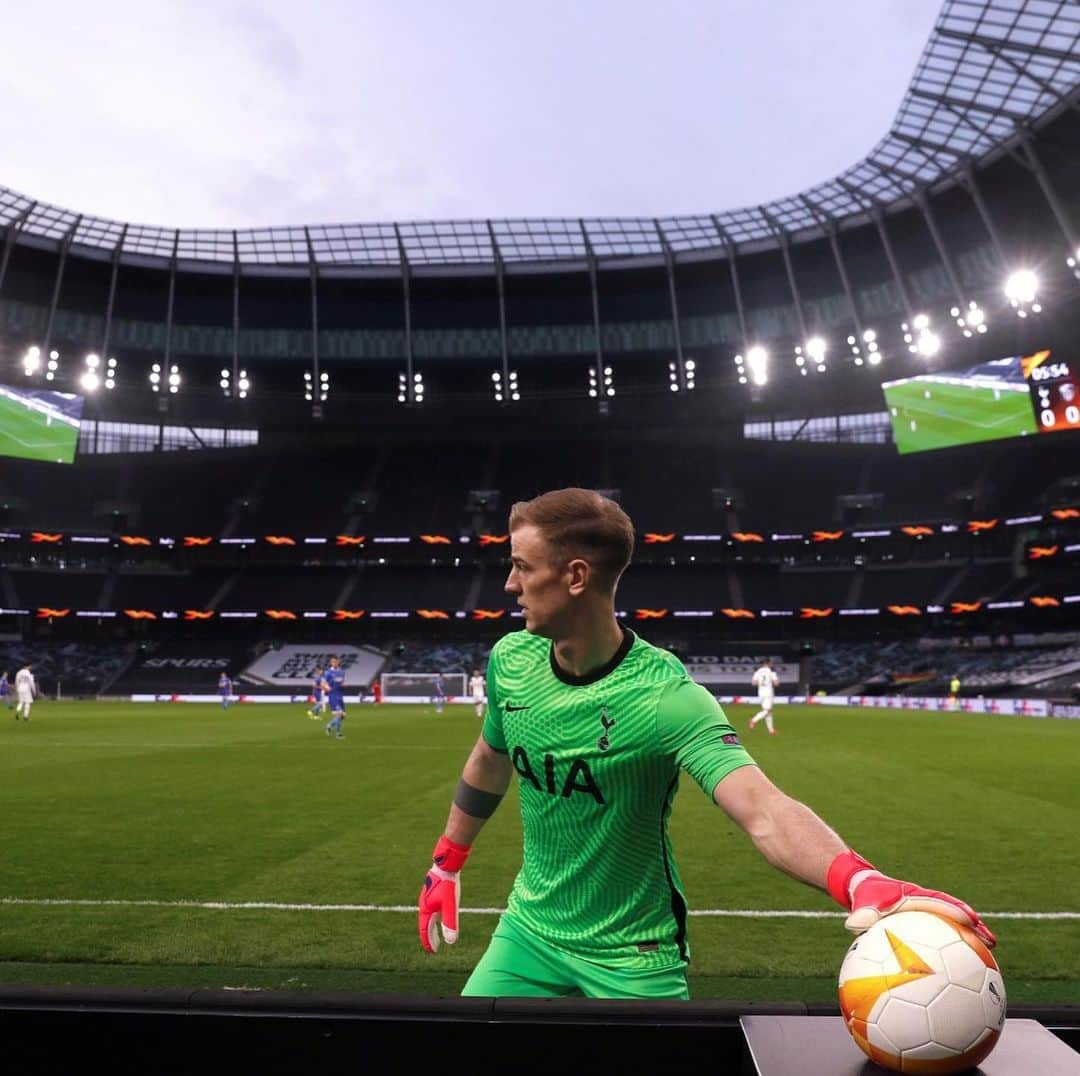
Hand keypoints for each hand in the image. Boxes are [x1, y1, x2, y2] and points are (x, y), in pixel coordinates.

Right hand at [418, 836, 471, 953]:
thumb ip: (450, 923)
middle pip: (425, 925)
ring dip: (431, 928)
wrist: (446, 865)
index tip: (433, 952)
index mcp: (426, 910)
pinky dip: (434, 918)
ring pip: (428, 917)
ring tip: (436, 934)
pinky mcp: (433, 891)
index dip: (429, 942)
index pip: (425, 931)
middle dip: (430, 937)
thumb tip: (451, 941)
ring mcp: (427, 898)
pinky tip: (439, 915)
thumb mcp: (451, 905)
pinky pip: (431, 909)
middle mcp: (424, 905)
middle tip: (435, 947)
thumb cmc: (448, 885)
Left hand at [827, 849, 995, 947]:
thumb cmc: (864, 896)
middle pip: (954, 912)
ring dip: (972, 934)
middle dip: (973, 924)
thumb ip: (861, 914)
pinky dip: (959, 943)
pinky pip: (946, 932)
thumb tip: (852, 925)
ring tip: (991, 950)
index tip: (970, 918)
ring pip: (954, 923)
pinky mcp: (927, 922)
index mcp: (912, 897)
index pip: (937, 901)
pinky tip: (970, 964)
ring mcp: (928, 911)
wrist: (864, 888)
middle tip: (992, 940)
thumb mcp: (862, 904)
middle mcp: (925, 902)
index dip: (953, 909)